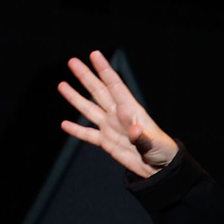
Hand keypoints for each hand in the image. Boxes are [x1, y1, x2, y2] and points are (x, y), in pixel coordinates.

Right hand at [58, 51, 177, 178]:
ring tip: (62, 85)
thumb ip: (142, 137)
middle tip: (72, 61)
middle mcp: (118, 115)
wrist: (160, 168)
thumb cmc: (162, 151)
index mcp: (131, 110)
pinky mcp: (107, 143)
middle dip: (85, 77)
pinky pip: (88, 135)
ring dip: (75, 98)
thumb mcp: (154, 143)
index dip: (104, 70)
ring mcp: (111, 128)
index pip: (115, 86)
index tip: (94, 54)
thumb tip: (134, 130)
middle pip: (98, 92)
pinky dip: (76, 131)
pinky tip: (64, 124)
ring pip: (89, 109)